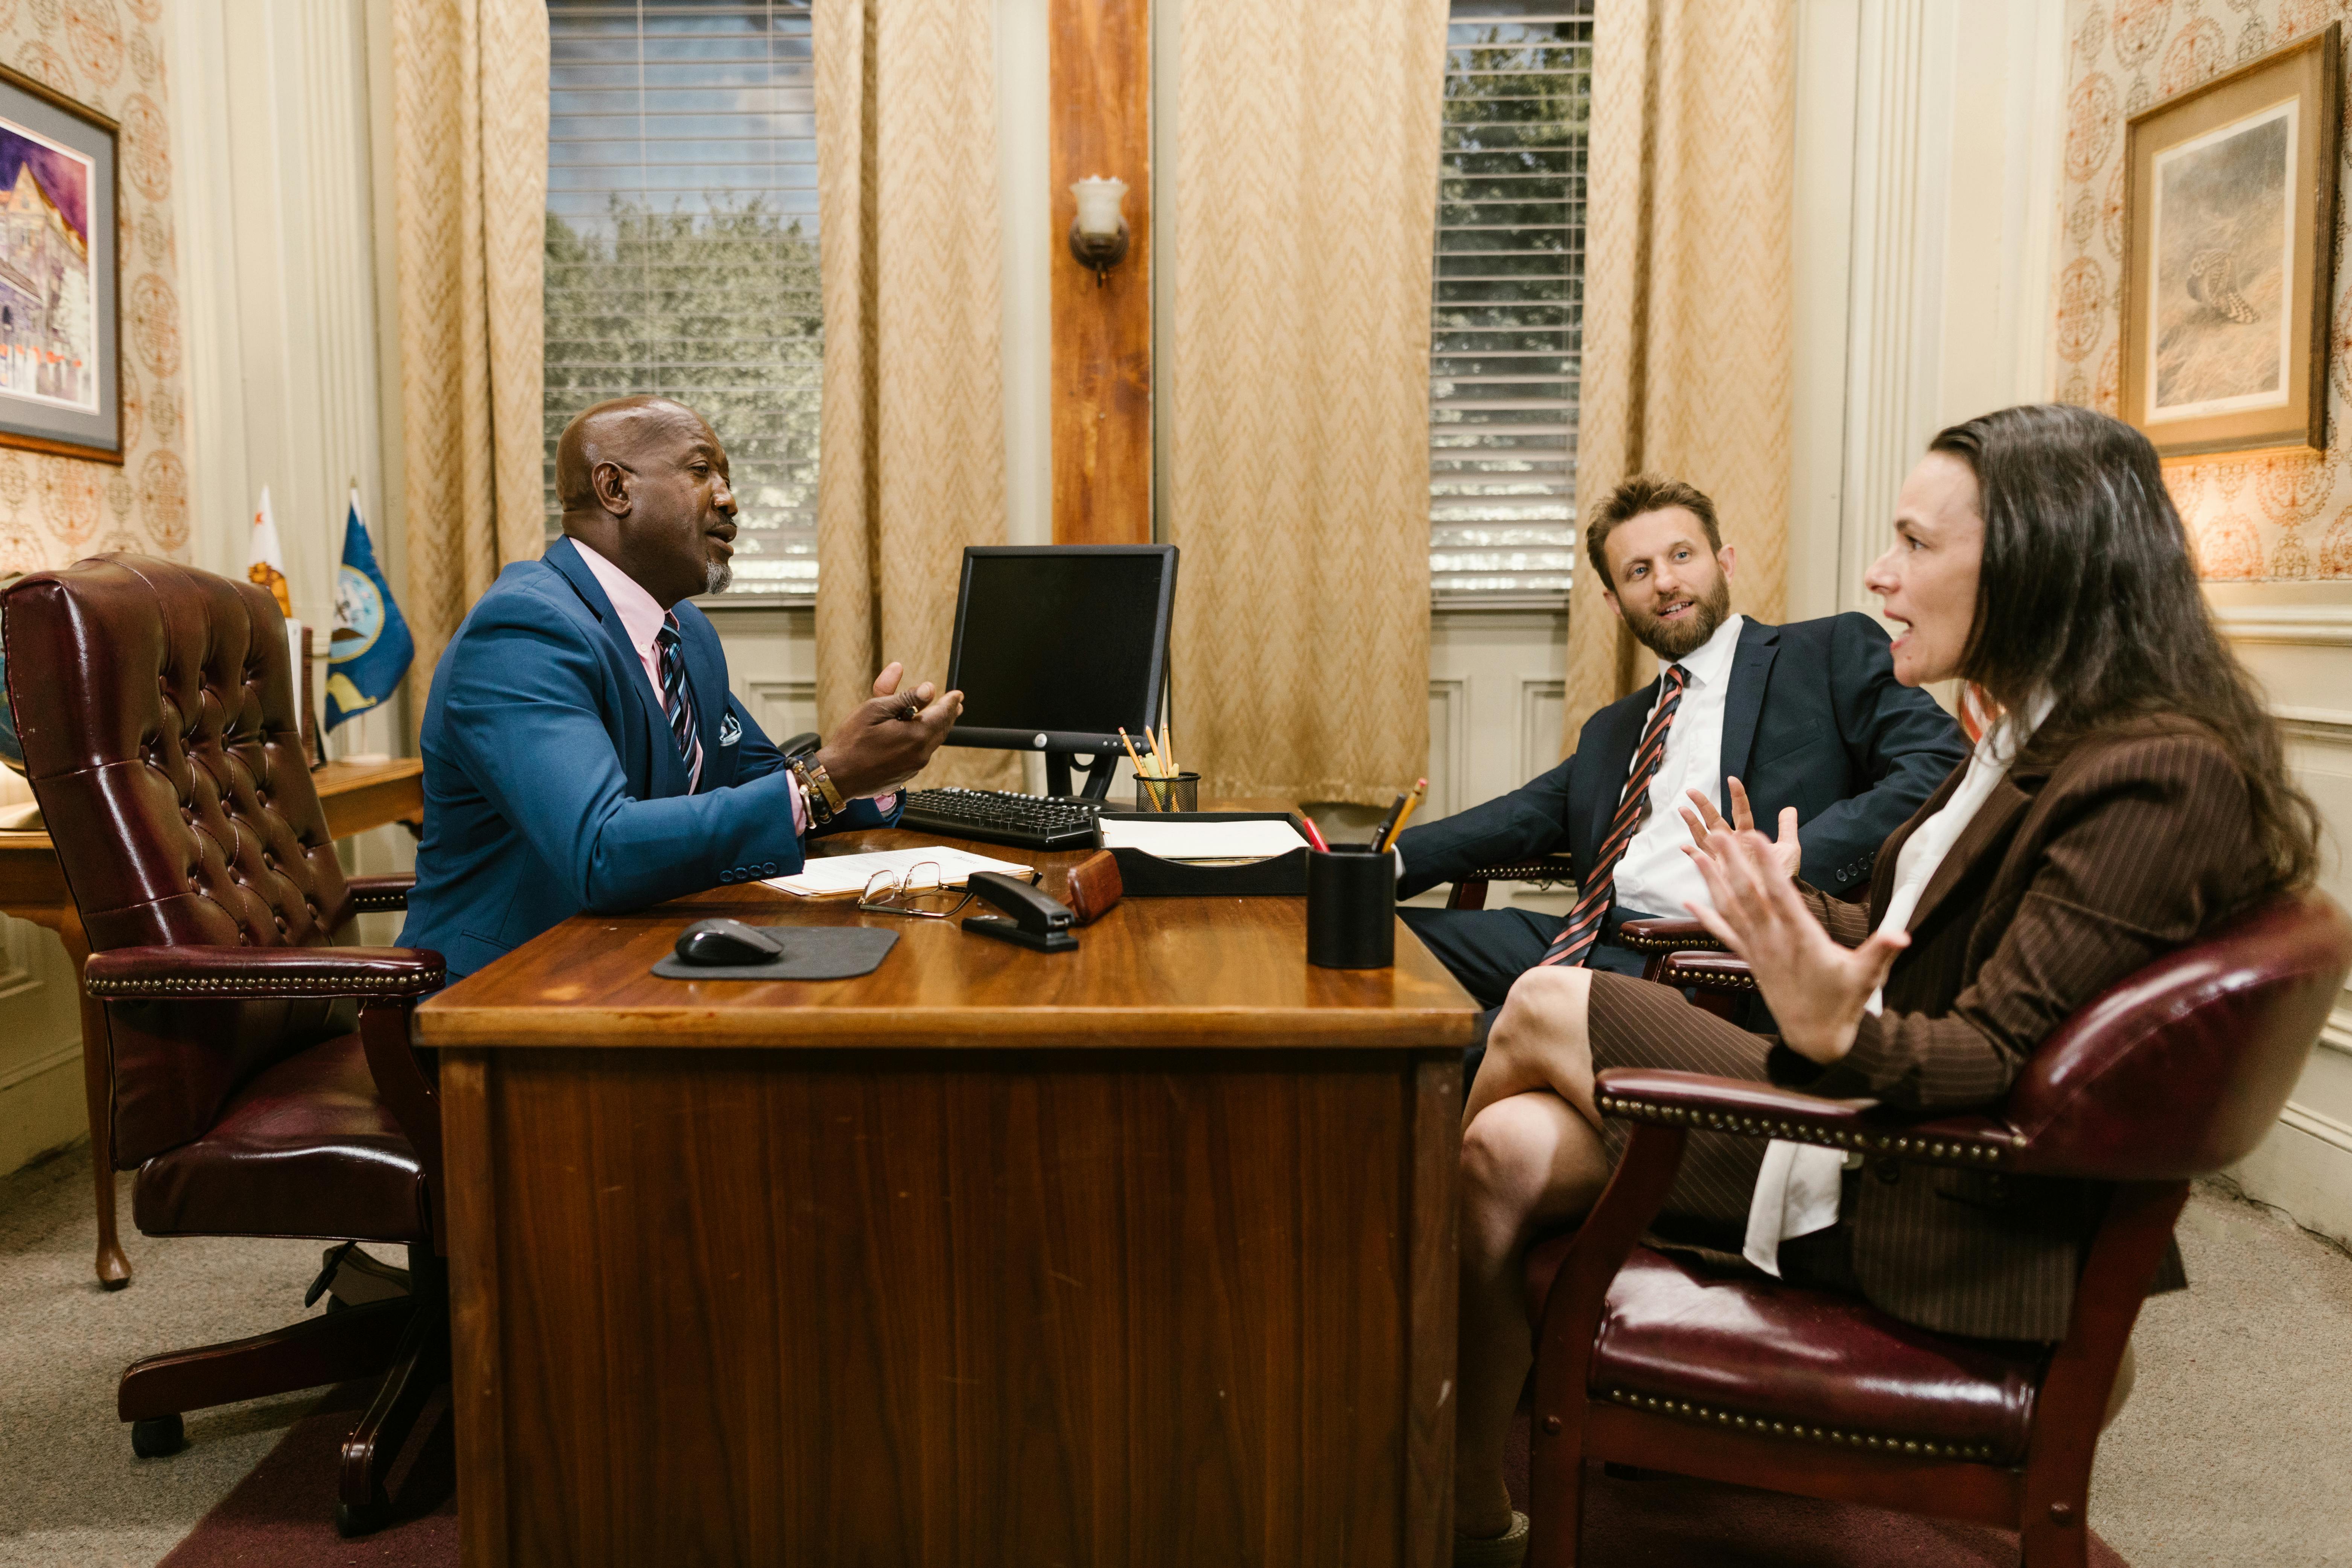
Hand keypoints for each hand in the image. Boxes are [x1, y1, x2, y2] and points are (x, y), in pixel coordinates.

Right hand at [814, 661, 962, 798]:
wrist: (837, 777)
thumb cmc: (851, 742)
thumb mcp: (875, 710)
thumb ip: (905, 698)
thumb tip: (929, 690)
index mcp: (916, 736)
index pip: (942, 714)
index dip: (950, 701)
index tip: (957, 694)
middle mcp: (920, 754)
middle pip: (941, 730)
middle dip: (948, 715)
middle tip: (955, 705)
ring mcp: (914, 767)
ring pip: (932, 743)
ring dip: (937, 728)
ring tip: (940, 717)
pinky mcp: (905, 775)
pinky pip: (921, 754)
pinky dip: (923, 742)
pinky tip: (917, 736)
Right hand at [1678, 777, 1799, 881]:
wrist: (1779, 898)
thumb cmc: (1784, 875)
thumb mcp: (1789, 848)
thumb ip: (1787, 828)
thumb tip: (1789, 808)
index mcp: (1748, 835)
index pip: (1740, 811)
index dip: (1736, 796)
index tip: (1732, 779)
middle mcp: (1733, 844)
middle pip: (1715, 820)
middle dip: (1703, 805)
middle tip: (1691, 790)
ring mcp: (1724, 856)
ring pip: (1704, 836)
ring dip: (1693, 823)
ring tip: (1683, 809)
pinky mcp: (1719, 871)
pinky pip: (1703, 860)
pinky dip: (1693, 854)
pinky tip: (1684, 847)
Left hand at [1680, 826, 1906, 1063]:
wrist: (1815, 1039)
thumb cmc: (1843, 1003)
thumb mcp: (1867, 976)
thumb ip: (1882, 951)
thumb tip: (1903, 935)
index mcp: (1802, 938)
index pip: (1782, 894)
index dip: (1767, 866)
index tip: (1755, 839)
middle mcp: (1775, 941)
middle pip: (1750, 896)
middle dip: (1733, 864)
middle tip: (1717, 835)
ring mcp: (1759, 951)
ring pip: (1731, 910)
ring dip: (1714, 883)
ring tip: (1698, 856)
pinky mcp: (1751, 961)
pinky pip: (1725, 935)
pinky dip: (1707, 917)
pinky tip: (1689, 902)